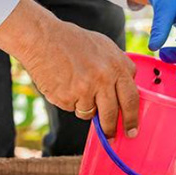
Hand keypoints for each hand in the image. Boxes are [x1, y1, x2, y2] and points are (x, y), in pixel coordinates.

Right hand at [0, 0, 139, 137]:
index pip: (132, 97)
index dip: (132, 115)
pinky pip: (73, 109)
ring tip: (75, 86)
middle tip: (113, 136)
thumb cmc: (73, 41)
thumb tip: (127, 89)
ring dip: (85, 107)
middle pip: (113, 113)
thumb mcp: (104, 47)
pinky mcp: (67, 98)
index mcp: (116, 65)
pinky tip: (63, 84)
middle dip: (113, 128)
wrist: (43, 38)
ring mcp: (85, 90)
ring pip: (90, 113)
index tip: (132, 128)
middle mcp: (104, 78)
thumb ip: (117, 67)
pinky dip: (69, 101)